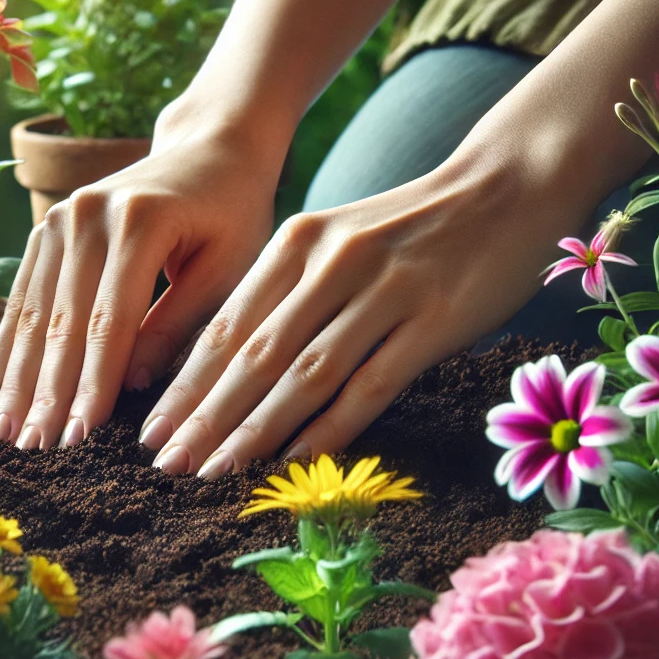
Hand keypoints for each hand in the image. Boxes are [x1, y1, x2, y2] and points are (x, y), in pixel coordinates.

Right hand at [0, 100, 278, 448]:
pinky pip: (23, 294)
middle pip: (63, 320)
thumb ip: (179, 323)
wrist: (210, 147)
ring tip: (4, 434)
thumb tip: (130, 388)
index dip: (92, 384)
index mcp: (139, 222)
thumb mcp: (228, 267)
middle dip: (46, 392)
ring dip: (18, 378)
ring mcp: (60, 217)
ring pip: (35, 313)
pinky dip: (7, 345)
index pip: (111, 321)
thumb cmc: (232, 212)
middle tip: (31, 451)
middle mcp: (88, 214)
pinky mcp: (48, 229)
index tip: (79, 438)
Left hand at [141, 125, 601, 477]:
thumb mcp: (337, 241)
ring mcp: (383, 290)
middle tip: (168, 465)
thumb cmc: (410, 225)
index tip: (154, 431)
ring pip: (305, 374)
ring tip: (217, 472)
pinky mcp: (433, 318)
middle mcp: (331, 263)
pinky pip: (371, 383)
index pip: (227, 326)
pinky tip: (298, 460)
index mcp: (297, 242)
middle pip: (255, 354)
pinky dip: (331, 426)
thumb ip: (290, 294)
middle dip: (206, 417)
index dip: (186, 384)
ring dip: (256, 429)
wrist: (504, 186)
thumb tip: (236, 371)